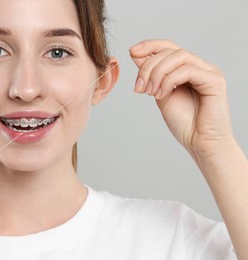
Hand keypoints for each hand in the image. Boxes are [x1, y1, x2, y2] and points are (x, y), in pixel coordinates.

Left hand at [129, 39, 234, 157]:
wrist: (201, 143)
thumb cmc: (184, 123)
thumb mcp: (160, 94)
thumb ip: (152, 76)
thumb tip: (136, 55)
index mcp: (186, 68)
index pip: (168, 47)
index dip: (149, 46)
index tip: (131, 52)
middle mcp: (199, 67)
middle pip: (170, 50)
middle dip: (148, 66)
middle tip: (139, 87)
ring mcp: (208, 72)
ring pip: (178, 56)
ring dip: (157, 73)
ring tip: (150, 92)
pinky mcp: (214, 81)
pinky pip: (187, 70)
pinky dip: (169, 81)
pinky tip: (162, 95)